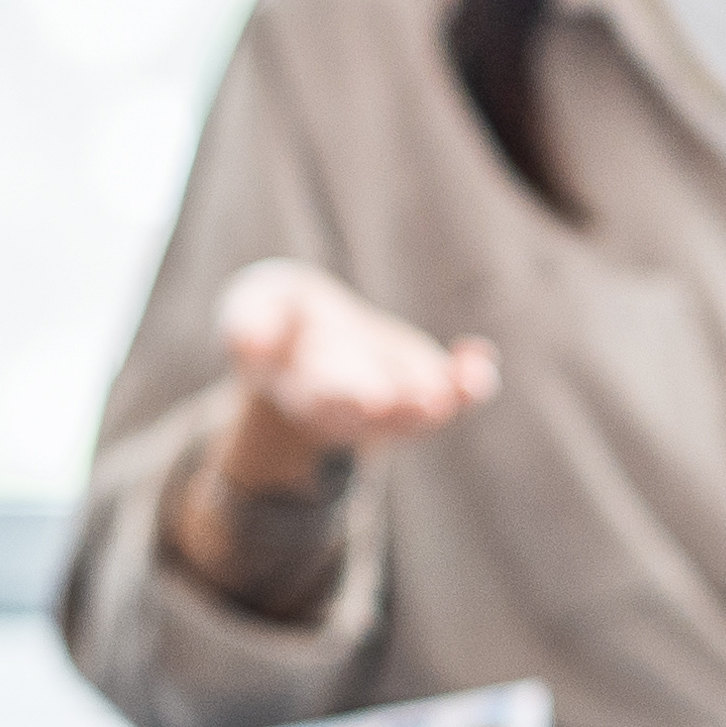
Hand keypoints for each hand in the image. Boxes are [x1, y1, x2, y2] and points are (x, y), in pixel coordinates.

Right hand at [205, 258, 498, 496]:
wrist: (309, 335)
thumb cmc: (278, 321)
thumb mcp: (251, 311)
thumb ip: (247, 324)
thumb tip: (246, 342)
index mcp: (308, 392)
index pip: (327, 400)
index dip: (346, 398)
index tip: (366, 398)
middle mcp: (357, 405)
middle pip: (382, 415)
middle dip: (404, 408)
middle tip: (428, 404)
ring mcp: (396, 397)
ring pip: (425, 409)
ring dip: (448, 398)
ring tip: (470, 382)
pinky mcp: (427, 380)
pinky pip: (454, 389)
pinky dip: (469, 379)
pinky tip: (479, 358)